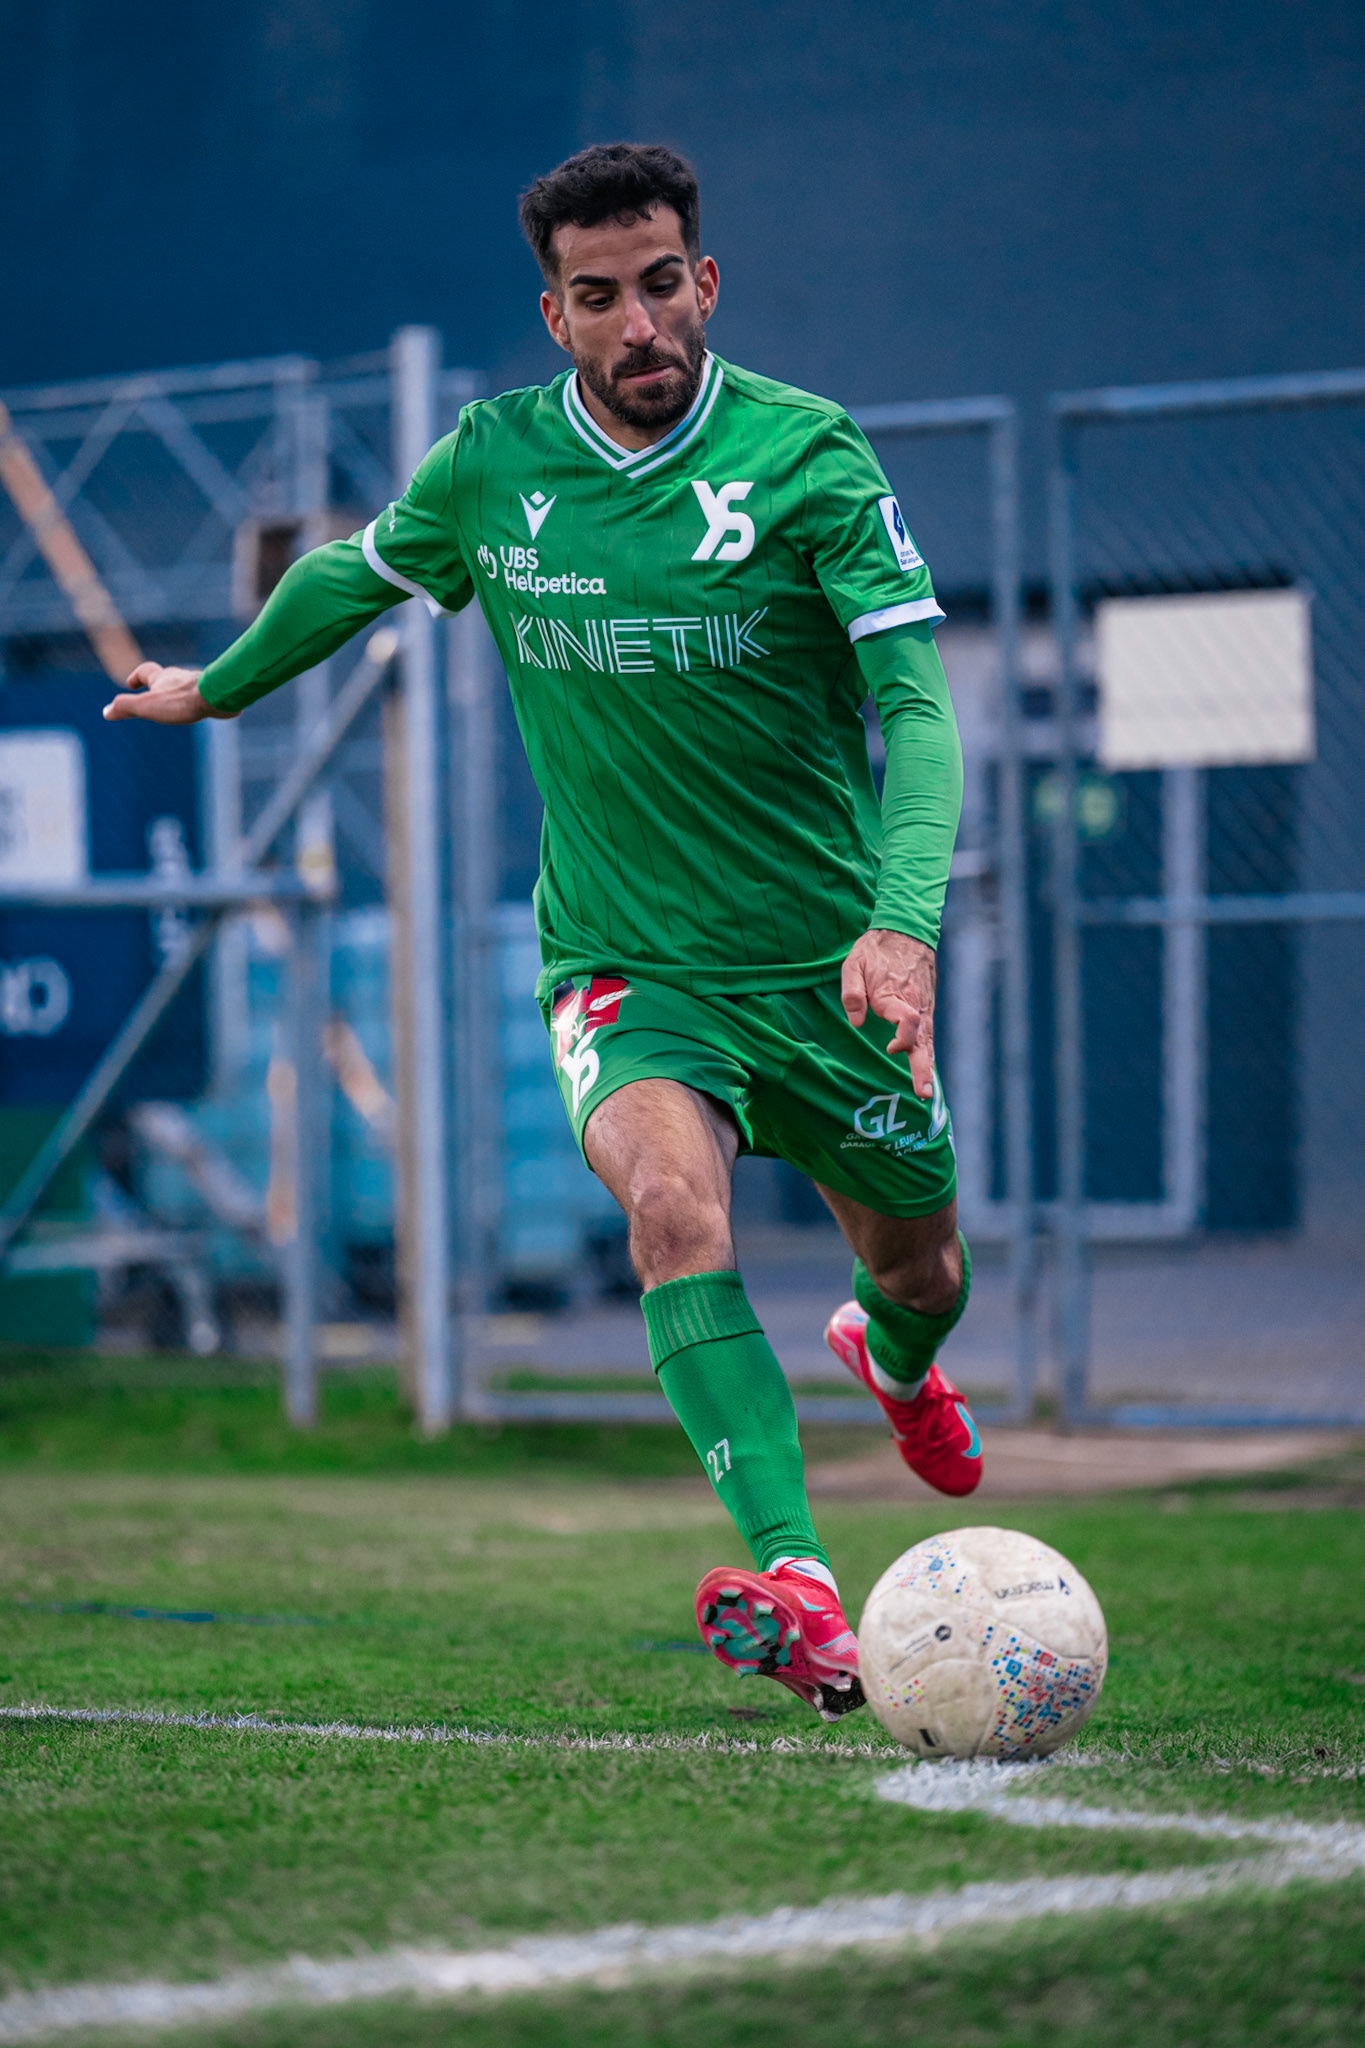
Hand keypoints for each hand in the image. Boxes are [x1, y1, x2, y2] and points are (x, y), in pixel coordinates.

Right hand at [103, 663, 222, 723]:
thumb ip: (126, 707)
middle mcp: (180, 677)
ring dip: (180, 692)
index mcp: (162, 678)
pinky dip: (199, 699)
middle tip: (154, 695)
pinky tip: (203, 708)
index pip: (145, 671)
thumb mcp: (146, 706)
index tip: (131, 684)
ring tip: (179, 704)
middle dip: (159, 685)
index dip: (137, 676)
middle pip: (167, 677)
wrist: (216, 696)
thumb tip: (106, 712)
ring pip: (186, 685)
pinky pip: (204, 693)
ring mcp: (198, 683)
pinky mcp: (214, 691)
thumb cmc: (181, 701)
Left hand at [841, 928, 937, 1100]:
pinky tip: (926, 1071)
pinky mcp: (926, 1008)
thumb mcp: (853, 963)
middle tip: (923, 1094)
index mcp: (895, 994)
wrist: (906, 930)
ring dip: (927, 1067)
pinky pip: (928, 1034)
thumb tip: (856, 1022)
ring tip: (926, 1093)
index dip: (901, 1038)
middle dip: (922, 1068)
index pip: (906, 1021)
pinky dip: (928, 1053)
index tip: (890, 1048)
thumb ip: (852, 993)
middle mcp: (915, 1003)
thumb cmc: (875, 949)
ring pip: (928, 1040)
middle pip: (922, 1040)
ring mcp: (924, 1006)